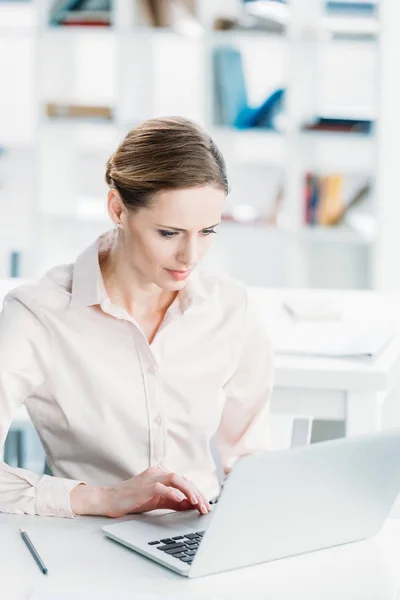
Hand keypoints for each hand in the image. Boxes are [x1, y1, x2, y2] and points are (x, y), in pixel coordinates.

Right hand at [71, 466, 211, 517]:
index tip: (205, 506)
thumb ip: (173, 501)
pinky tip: (181, 500)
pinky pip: (162, 487)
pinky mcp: (144, 486)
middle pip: (183, 479)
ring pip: (175, 479)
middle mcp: (157, 472)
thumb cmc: (132, 500)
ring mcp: (151, 477)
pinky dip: (173, 493)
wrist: (109, 500)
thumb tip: (191, 505)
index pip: (184, 481)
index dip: (196, 493)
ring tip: (197, 503)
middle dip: (197, 494)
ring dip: (189, 491)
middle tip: (205, 508)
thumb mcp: (156, 501)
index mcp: (160, 474)